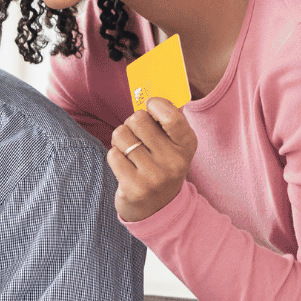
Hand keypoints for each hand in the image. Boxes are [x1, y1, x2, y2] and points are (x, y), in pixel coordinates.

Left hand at [108, 98, 196, 221]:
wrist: (158, 208)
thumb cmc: (162, 165)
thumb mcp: (174, 144)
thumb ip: (167, 119)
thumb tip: (152, 92)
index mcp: (187, 145)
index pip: (172, 116)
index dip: (155, 104)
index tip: (150, 105)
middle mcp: (174, 161)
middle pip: (138, 120)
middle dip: (132, 123)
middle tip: (137, 135)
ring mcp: (155, 176)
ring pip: (121, 135)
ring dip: (120, 140)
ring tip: (130, 152)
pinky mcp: (135, 188)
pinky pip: (112, 155)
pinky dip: (114, 156)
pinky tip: (125, 166)